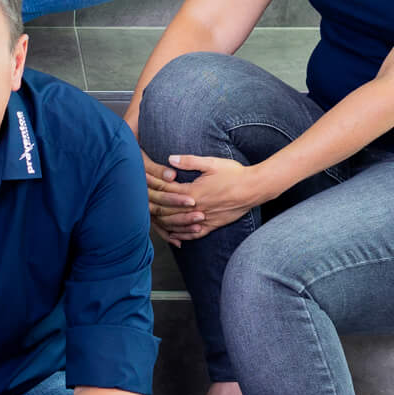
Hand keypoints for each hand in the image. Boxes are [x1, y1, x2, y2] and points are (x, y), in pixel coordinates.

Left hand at [146, 153, 266, 242]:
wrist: (254, 188)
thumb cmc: (234, 173)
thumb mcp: (212, 163)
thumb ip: (190, 161)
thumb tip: (170, 159)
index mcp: (193, 191)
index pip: (166, 191)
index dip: (153, 187)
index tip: (142, 182)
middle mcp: (196, 207)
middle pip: (168, 209)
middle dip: (152, 205)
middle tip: (139, 202)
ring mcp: (204, 218)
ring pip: (178, 224)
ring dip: (163, 221)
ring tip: (150, 218)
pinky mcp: (213, 225)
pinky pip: (194, 234)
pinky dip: (182, 235)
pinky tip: (174, 236)